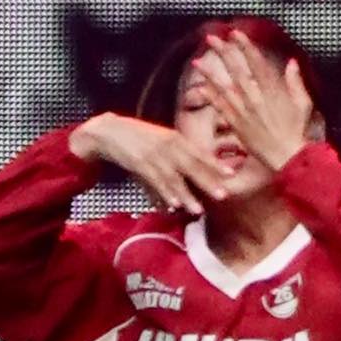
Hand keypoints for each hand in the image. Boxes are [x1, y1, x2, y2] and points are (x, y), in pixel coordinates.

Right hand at [67, 113, 229, 214]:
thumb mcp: (162, 140)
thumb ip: (179, 155)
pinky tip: (174, 205)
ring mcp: (154, 155)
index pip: (200, 153)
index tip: (231, 173)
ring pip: (174, 178)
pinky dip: (165, 193)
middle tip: (223, 195)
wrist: (109, 130)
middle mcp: (168, 146)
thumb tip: (197, 172)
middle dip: (208, 181)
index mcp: (176, 139)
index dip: (215, 164)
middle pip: (192, 166)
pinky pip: (155, 181)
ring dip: (187, 195)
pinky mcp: (139, 163)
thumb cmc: (139, 137)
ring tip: (198, 210)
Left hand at [191, 31, 316, 170]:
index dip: (245, 46)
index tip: (235, 33)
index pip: (256, 63)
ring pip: (223, 87)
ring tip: (197, 61)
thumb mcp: (303, 105)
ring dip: (209, 73)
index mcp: (272, 92)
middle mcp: (255, 99)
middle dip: (223, 53)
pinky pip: (221, 108)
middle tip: (211, 38)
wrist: (288, 158)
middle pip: (236, 71)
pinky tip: (201, 87)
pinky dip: (210, 96)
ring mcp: (244, 112)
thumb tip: (291, 62)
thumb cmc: (298, 132)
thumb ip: (296, 82)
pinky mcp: (237, 125)